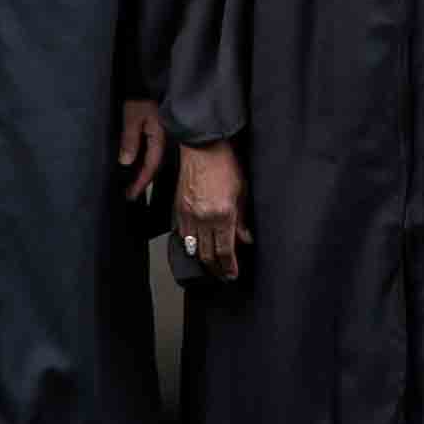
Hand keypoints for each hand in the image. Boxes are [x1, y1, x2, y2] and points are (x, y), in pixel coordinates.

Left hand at [117, 96, 172, 195]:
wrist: (146, 80)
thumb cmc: (140, 97)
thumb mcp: (132, 117)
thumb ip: (130, 139)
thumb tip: (126, 162)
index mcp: (159, 137)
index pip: (151, 166)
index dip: (141, 182)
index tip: (131, 195)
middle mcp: (161, 139)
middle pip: (153, 166)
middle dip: (141, 181)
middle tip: (129, 195)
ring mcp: (158, 135)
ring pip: (151, 159)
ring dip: (141, 172)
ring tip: (129, 184)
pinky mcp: (154, 130)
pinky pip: (148, 150)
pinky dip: (140, 160)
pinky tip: (133, 165)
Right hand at [174, 140, 248, 277]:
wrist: (203, 148)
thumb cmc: (225, 165)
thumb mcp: (242, 193)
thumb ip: (242, 220)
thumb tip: (245, 239)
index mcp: (223, 215)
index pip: (225, 251)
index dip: (228, 267)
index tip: (232, 275)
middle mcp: (204, 218)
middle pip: (208, 255)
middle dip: (216, 269)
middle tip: (223, 275)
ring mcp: (188, 215)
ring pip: (194, 248)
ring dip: (203, 260)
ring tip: (211, 266)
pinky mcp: (178, 209)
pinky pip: (183, 235)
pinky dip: (190, 245)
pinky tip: (197, 248)